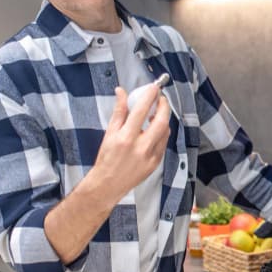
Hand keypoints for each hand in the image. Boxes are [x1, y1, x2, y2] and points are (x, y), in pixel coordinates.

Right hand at [91, 85, 170, 202]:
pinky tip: (154, 129)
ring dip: (163, 119)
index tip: (154, 87)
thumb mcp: (110, 133)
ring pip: (165, 131)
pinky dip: (161, 133)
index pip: (141, 110)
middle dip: (164, 106)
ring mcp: (150, 156)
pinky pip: (164, 143)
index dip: (150, 96)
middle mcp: (140, 147)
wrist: (108, 184)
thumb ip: (119, 111)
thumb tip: (121, 91)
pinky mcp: (156, 163)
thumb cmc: (107, 158)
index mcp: (126, 138)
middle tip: (161, 99)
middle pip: (161, 121)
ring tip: (155, 113)